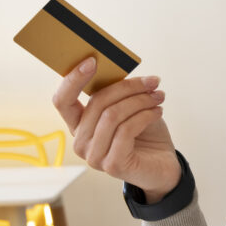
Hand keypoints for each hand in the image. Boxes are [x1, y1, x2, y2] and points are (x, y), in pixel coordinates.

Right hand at [52, 58, 180, 201]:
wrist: (163, 166)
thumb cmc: (145, 134)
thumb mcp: (129, 108)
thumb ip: (116, 93)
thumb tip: (116, 67)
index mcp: (79, 125)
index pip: (62, 100)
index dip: (73, 79)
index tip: (92, 60)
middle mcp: (81, 142)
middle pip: (97, 102)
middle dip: (128, 87)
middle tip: (152, 81)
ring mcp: (94, 156)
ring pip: (112, 115)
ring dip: (140, 101)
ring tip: (158, 96)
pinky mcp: (112, 165)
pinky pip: (126, 130)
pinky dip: (145, 116)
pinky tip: (157, 112)